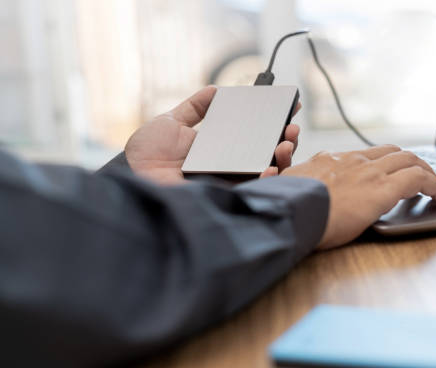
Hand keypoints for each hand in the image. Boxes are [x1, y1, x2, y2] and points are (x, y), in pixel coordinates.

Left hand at [124, 86, 299, 184]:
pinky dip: (264, 180)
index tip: (289, 107)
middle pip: (267, 155)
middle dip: (285, 141)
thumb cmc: (147, 152)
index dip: (274, 124)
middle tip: (291, 128)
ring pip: (265, 173)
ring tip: (285, 144)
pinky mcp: (223, 196)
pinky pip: (250, 190)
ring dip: (282, 159)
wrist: (131, 174)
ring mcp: (228, 181)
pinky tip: (269, 169)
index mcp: (220, 147)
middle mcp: (229, 165)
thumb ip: (194, 108)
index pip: (255, 135)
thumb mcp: (171, 122)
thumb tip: (215, 89)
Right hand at [281, 145, 435, 248]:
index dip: (384, 162)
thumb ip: (286, 179)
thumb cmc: (284, 207)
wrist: (287, 213)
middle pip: (392, 152)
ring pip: (410, 160)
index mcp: (330, 160)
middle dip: (411, 162)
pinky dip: (435, 185)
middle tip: (422, 175)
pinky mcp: (382, 189)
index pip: (365, 155)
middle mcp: (352, 161)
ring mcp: (368, 173)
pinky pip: (419, 179)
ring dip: (427, 171)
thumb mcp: (282, 188)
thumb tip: (276, 176)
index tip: (390, 172)